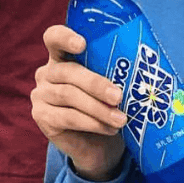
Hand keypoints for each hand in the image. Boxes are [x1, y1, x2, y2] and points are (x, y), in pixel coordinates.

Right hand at [31, 25, 127, 181]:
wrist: (97, 145)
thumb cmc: (107, 108)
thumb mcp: (111, 87)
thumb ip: (116, 75)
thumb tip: (142, 72)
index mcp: (63, 57)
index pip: (54, 38)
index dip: (65, 37)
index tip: (82, 44)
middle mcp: (47, 72)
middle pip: (68, 71)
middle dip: (96, 84)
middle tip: (118, 96)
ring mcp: (41, 94)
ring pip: (69, 96)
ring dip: (98, 108)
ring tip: (121, 119)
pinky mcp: (41, 117)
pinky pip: (68, 117)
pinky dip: (92, 123)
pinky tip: (109, 128)